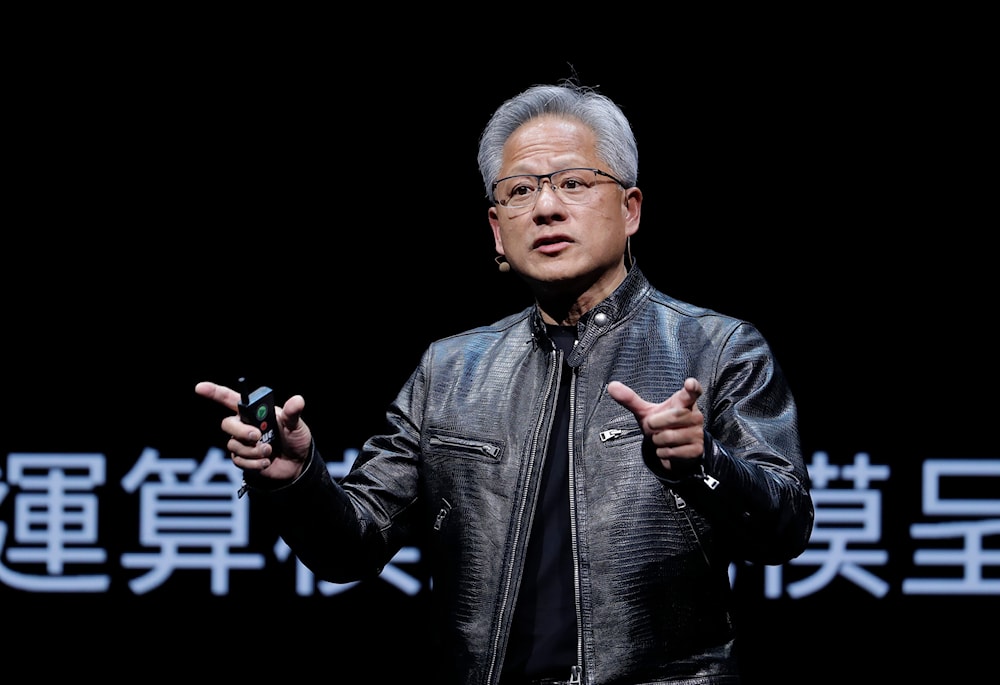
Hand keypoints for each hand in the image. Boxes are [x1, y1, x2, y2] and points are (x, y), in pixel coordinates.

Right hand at [194, 381, 311, 479]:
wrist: (297, 464)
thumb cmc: (295, 439)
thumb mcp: (296, 425)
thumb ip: (292, 414)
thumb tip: (297, 400)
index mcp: (254, 412)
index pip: (230, 399)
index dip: (214, 392)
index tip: (200, 387)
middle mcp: (244, 425)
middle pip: (228, 424)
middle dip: (241, 431)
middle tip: (257, 436)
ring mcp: (242, 443)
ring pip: (234, 445)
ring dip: (253, 450)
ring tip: (269, 450)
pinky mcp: (242, 459)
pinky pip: (239, 461)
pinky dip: (254, 463)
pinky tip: (266, 462)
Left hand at [607, 377, 704, 468]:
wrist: (674, 449)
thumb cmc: (661, 424)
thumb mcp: (646, 411)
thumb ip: (630, 399)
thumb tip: (611, 385)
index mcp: (684, 401)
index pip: (692, 391)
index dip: (692, 387)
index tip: (689, 383)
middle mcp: (695, 415)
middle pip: (673, 417)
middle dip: (655, 424)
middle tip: (653, 426)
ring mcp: (697, 433)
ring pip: (669, 437)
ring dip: (657, 440)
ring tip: (660, 438)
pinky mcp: (696, 450)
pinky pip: (671, 452)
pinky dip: (661, 453)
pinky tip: (666, 449)